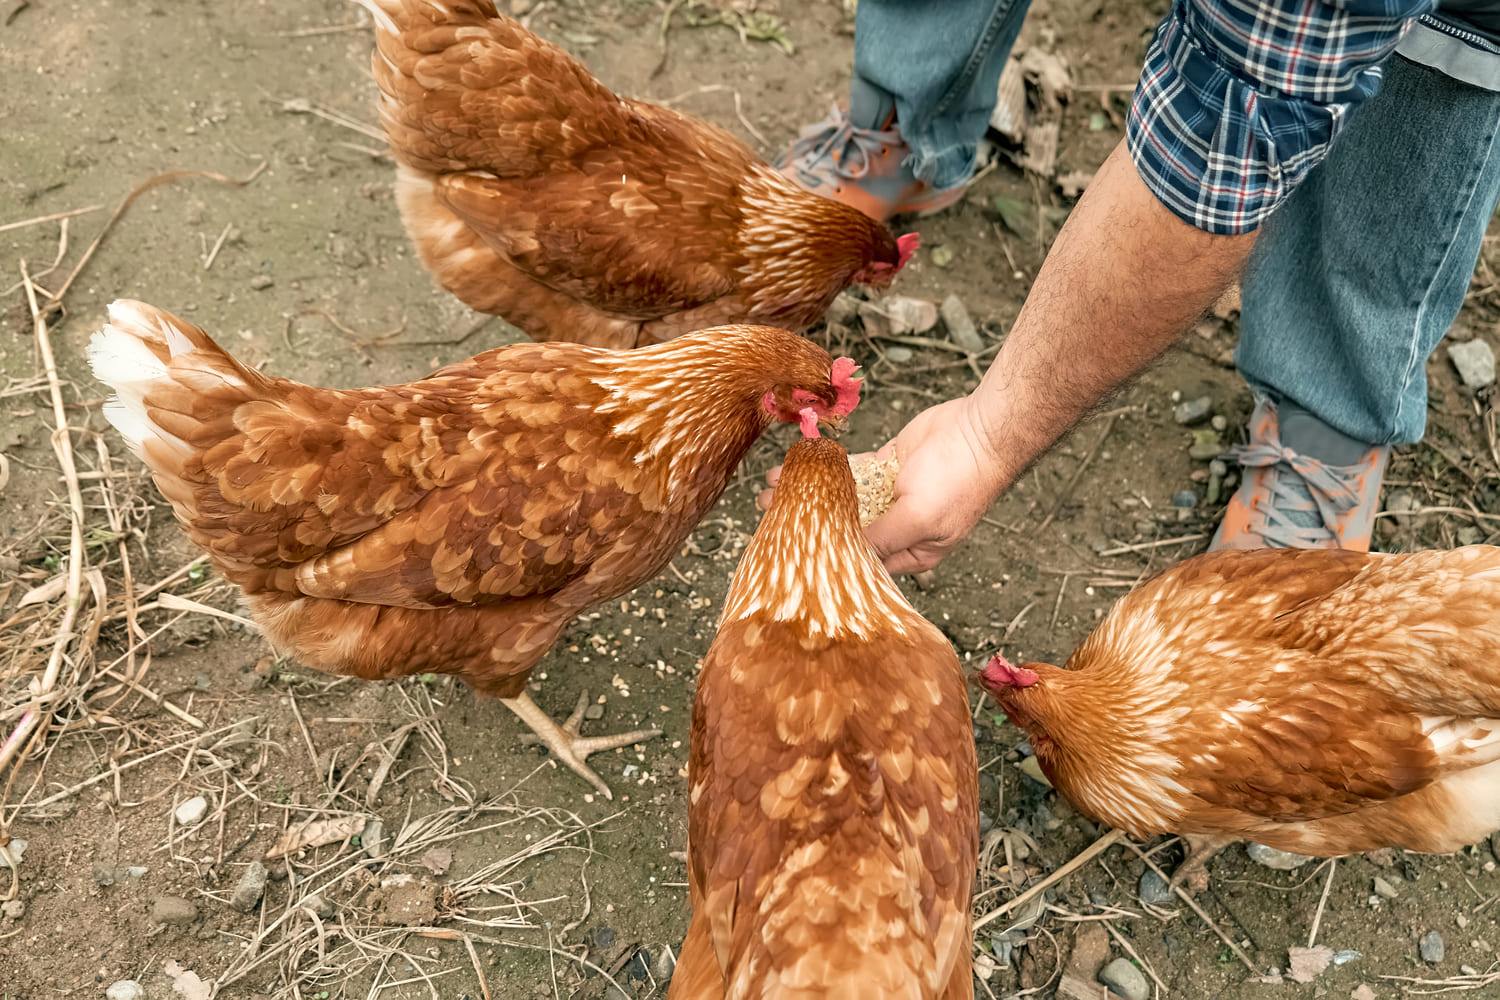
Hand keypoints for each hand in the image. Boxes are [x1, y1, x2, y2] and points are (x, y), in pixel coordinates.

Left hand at [758, 394, 1006, 574]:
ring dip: (809, 490)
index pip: (860, 562)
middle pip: (843, 528)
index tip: (788, 546)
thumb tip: (838, 553)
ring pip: (841, 496)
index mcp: (912, 552)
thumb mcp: (919, 519)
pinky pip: (850, 469)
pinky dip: (824, 467)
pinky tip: (798, 463)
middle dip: (806, 520)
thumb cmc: (961, 481)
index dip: (823, 554)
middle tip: (769, 512)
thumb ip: (880, 538)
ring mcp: (891, 494)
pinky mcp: (887, 464)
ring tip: (774, 486)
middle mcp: (898, 527)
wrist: (982, 431)